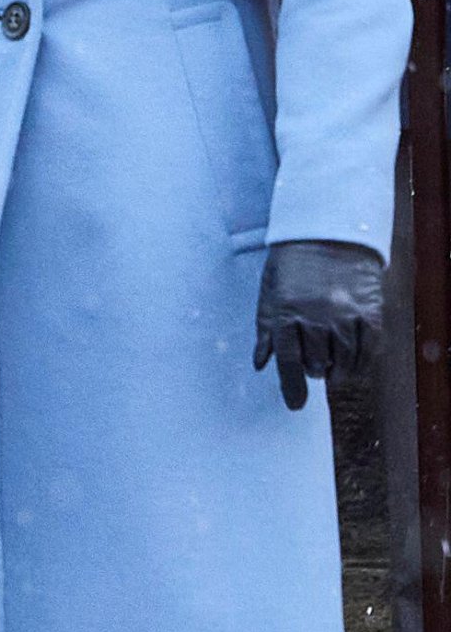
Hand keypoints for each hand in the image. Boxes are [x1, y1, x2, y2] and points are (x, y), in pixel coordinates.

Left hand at [253, 239, 383, 409]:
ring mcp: (345, 313)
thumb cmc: (292, 260)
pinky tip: (354, 363)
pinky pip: (369, 350)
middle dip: (312, 370)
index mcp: (287, 310)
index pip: (288, 361)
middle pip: (316, 365)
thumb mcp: (270, 290)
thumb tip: (260, 364)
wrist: (328, 227)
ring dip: (337, 371)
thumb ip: (266, 328)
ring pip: (344, 362)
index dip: (291, 388)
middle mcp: (316, 315)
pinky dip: (362, 362)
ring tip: (333, 366)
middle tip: (313, 364)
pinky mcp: (370, 310)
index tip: (295, 404)